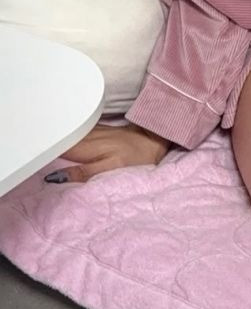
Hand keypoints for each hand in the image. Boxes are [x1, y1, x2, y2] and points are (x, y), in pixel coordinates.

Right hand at [44, 122, 171, 183]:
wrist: (156, 140)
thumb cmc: (137, 157)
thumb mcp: (111, 169)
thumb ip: (83, 173)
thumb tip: (56, 178)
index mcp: (87, 147)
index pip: (58, 148)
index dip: (46, 151)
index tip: (36, 158)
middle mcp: (88, 136)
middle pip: (61, 140)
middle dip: (49, 145)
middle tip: (37, 153)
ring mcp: (94, 131)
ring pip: (69, 134)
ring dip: (59, 138)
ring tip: (47, 146)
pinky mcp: (99, 129)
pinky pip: (78, 131)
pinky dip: (70, 135)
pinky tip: (65, 137)